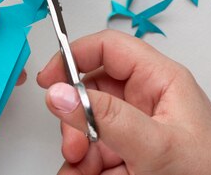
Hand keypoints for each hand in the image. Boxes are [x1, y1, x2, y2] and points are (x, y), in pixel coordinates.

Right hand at [37, 30, 210, 174]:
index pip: (109, 48)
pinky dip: (84, 167)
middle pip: (93, 90)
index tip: (49, 80)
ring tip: (82, 170)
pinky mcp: (132, 155)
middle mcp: (147, 99)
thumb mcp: (156, 145)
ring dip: (79, 150)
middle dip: (77, 118)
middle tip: (74, 142)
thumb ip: (107, 118)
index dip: (74, 56)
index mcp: (161, 80)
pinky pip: (95, 153)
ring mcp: (138, 129)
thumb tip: (63, 93)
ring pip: (90, 126)